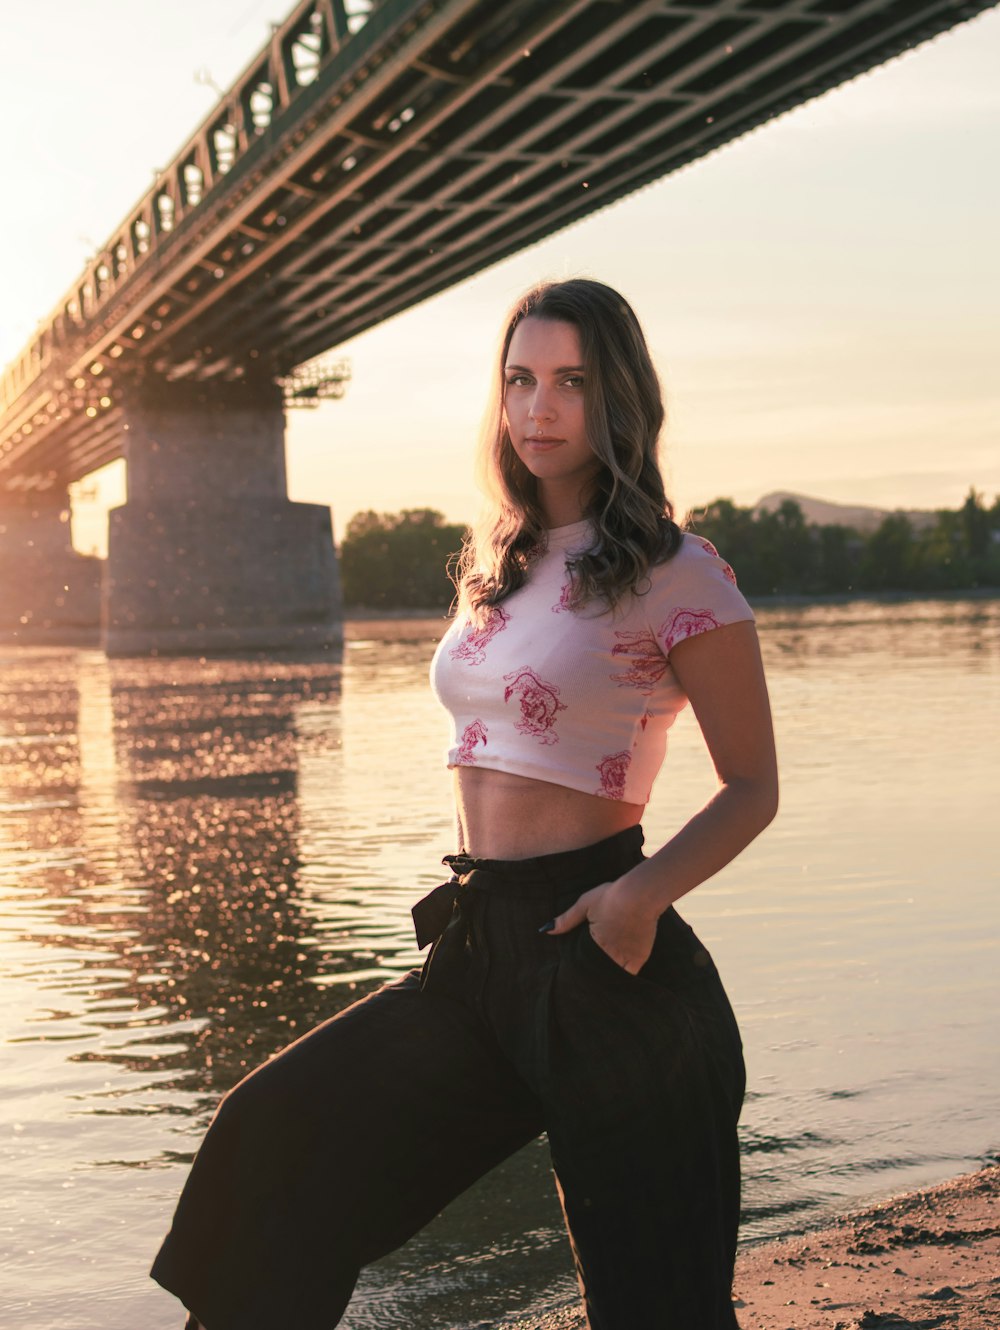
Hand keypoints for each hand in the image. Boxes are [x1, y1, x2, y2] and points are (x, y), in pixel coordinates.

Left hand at [543, 876, 659, 974]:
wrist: (640, 894)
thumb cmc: (612, 896)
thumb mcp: (585, 903)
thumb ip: (566, 919)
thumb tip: (545, 930)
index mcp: (594, 943)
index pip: (583, 963)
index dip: (581, 967)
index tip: (576, 972)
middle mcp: (609, 954)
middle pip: (597, 972)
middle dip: (593, 976)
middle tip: (589, 979)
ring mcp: (625, 957)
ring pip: (613, 976)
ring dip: (608, 977)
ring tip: (603, 979)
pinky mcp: (640, 957)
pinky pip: (631, 974)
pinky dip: (625, 976)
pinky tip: (621, 977)